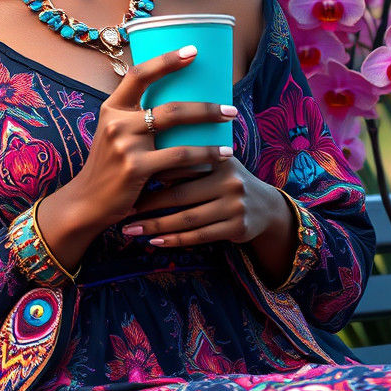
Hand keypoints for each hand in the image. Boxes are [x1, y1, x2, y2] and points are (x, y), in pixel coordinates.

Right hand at [35, 44, 239, 268]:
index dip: (166, 60)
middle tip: (230, 109)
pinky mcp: (135, 168)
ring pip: (178, 133)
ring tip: (230, 137)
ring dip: (209, 135)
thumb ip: (136, 118)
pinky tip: (217, 158)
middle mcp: (116, 122)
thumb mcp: (114, 134)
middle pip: (170, 107)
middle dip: (206, 108)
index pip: (139, 74)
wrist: (87, 202)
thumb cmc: (110, 166)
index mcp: (112, 108)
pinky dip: (201, 158)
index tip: (192, 51)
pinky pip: (177, 159)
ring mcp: (125, 145)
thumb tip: (181, 103)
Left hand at [122, 156, 290, 248]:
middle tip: (125, 208)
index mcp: (219, 158)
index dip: (152, 171)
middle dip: (149, 203)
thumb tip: (144, 149)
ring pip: (187, 219)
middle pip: (180, 194)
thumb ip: (188, 158)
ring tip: (130, 229)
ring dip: (155, 226)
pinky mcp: (237, 227)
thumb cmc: (226, 180)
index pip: (181, 163)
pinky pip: (198, 236)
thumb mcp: (215, 163)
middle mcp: (229, 180)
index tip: (127, 178)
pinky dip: (174, 240)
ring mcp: (235, 205)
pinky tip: (154, 241)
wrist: (266, 207)